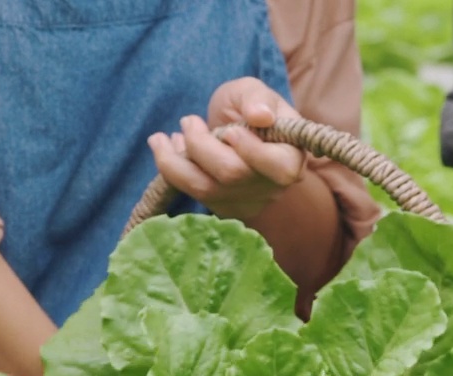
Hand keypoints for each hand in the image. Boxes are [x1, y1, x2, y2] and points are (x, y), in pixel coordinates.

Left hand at [148, 77, 305, 220]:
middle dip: (200, 145)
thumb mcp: (252, 90)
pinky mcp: (224, 208)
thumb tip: (259, 114)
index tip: (230, 130)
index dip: (252, 151)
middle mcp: (273, 187)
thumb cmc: (248, 105)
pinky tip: (171, 150)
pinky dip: (174, 171)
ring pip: (205, 189)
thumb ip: (258, 98)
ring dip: (175, 161)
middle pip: (232, 175)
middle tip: (188, 121)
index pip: (280, 169)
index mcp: (292, 157)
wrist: (233, 126)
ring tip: (160, 138)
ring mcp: (247, 201)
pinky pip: (193, 194)